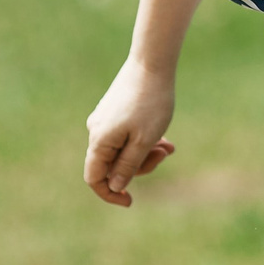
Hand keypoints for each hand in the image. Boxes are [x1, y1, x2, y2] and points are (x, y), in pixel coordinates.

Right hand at [84, 58, 176, 206]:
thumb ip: (128, 166)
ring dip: (146, 152)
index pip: (95, 178)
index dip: (110, 194)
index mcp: (99, 141)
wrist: (152, 63)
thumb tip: (115, 186)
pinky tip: (164, 136)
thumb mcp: (144, 141)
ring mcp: (104, 120)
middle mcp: (96, 131)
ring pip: (122, 150)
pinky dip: (143, 140)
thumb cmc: (150, 103)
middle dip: (140, 166)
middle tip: (165, 154)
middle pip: (112, 165)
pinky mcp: (114, 111)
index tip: (131, 201)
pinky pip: (126, 135)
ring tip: (169, 145)